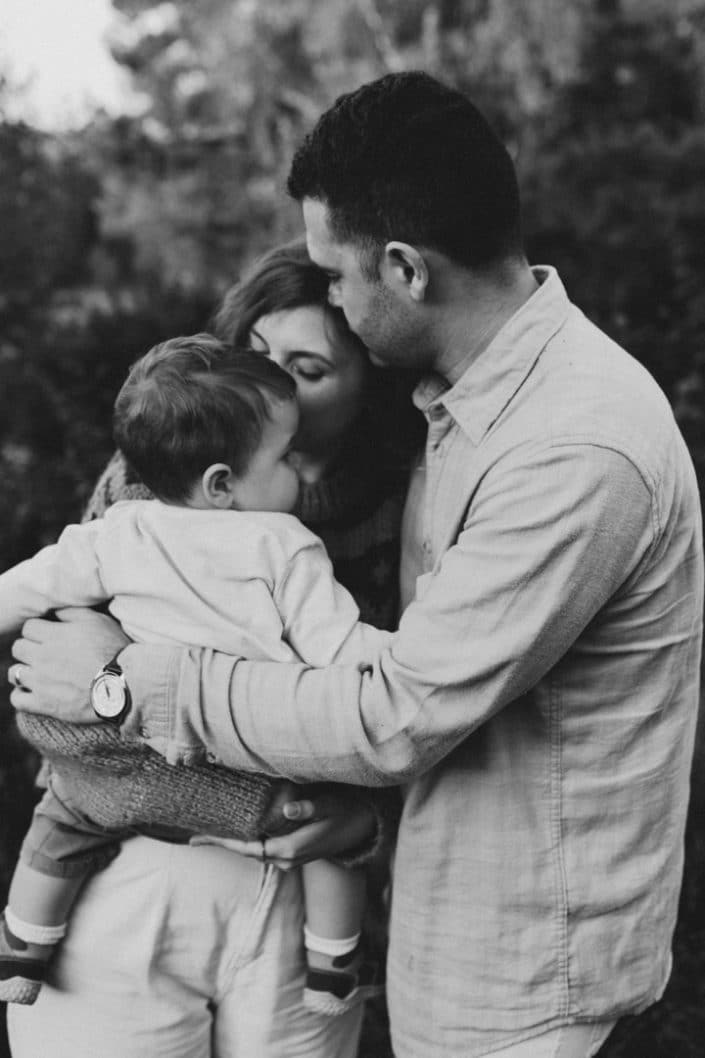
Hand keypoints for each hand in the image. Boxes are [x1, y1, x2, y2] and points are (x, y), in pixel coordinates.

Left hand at [9, 607, 130, 721]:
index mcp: (55, 635)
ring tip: (37, 673)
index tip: (49, 635)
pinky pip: (18, 699)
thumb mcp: (98, 621)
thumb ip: (72, 613)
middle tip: (43, 653)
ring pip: (14, 673)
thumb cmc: (114, 650)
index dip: (38, 630)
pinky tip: (32, 692)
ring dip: (23, 671)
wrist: (123, 685)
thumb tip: (54, 612)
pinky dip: (21, 695)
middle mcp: (43, 657)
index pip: (28, 627)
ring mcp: (41, 681)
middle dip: (28, 648)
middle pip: (18, 648)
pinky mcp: (44, 703)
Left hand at [191, 786, 375, 870]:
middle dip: (221, 841)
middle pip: (245, 851)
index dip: (222, 841)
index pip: (247, 848)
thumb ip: (309, 807)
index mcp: (290, 849)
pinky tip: (238, 828)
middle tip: (193, 833)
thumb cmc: (348, 813)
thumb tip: (286, 809)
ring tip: (210, 830)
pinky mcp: (293, 852)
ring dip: (233, 841)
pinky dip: (247, 839)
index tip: (197, 837)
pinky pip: (263, 847)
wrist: (366, 828)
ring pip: (253, 849)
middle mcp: (286, 859)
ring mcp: (290, 858)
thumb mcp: (331, 806)